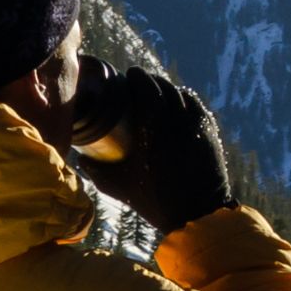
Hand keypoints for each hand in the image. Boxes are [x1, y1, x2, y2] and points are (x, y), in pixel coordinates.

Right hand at [75, 68, 232, 235]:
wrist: (196, 214)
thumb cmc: (154, 200)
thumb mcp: (118, 186)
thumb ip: (95, 171)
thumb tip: (80, 159)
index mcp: (153, 129)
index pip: (148, 89)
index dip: (138, 78)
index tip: (130, 75)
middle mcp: (177, 121)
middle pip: (165, 88)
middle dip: (152, 81)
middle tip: (140, 83)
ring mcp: (196, 126)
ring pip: (182, 95)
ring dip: (169, 88)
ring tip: (158, 91)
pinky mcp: (209, 134)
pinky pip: (196, 107)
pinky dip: (186, 100)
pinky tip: (179, 102)